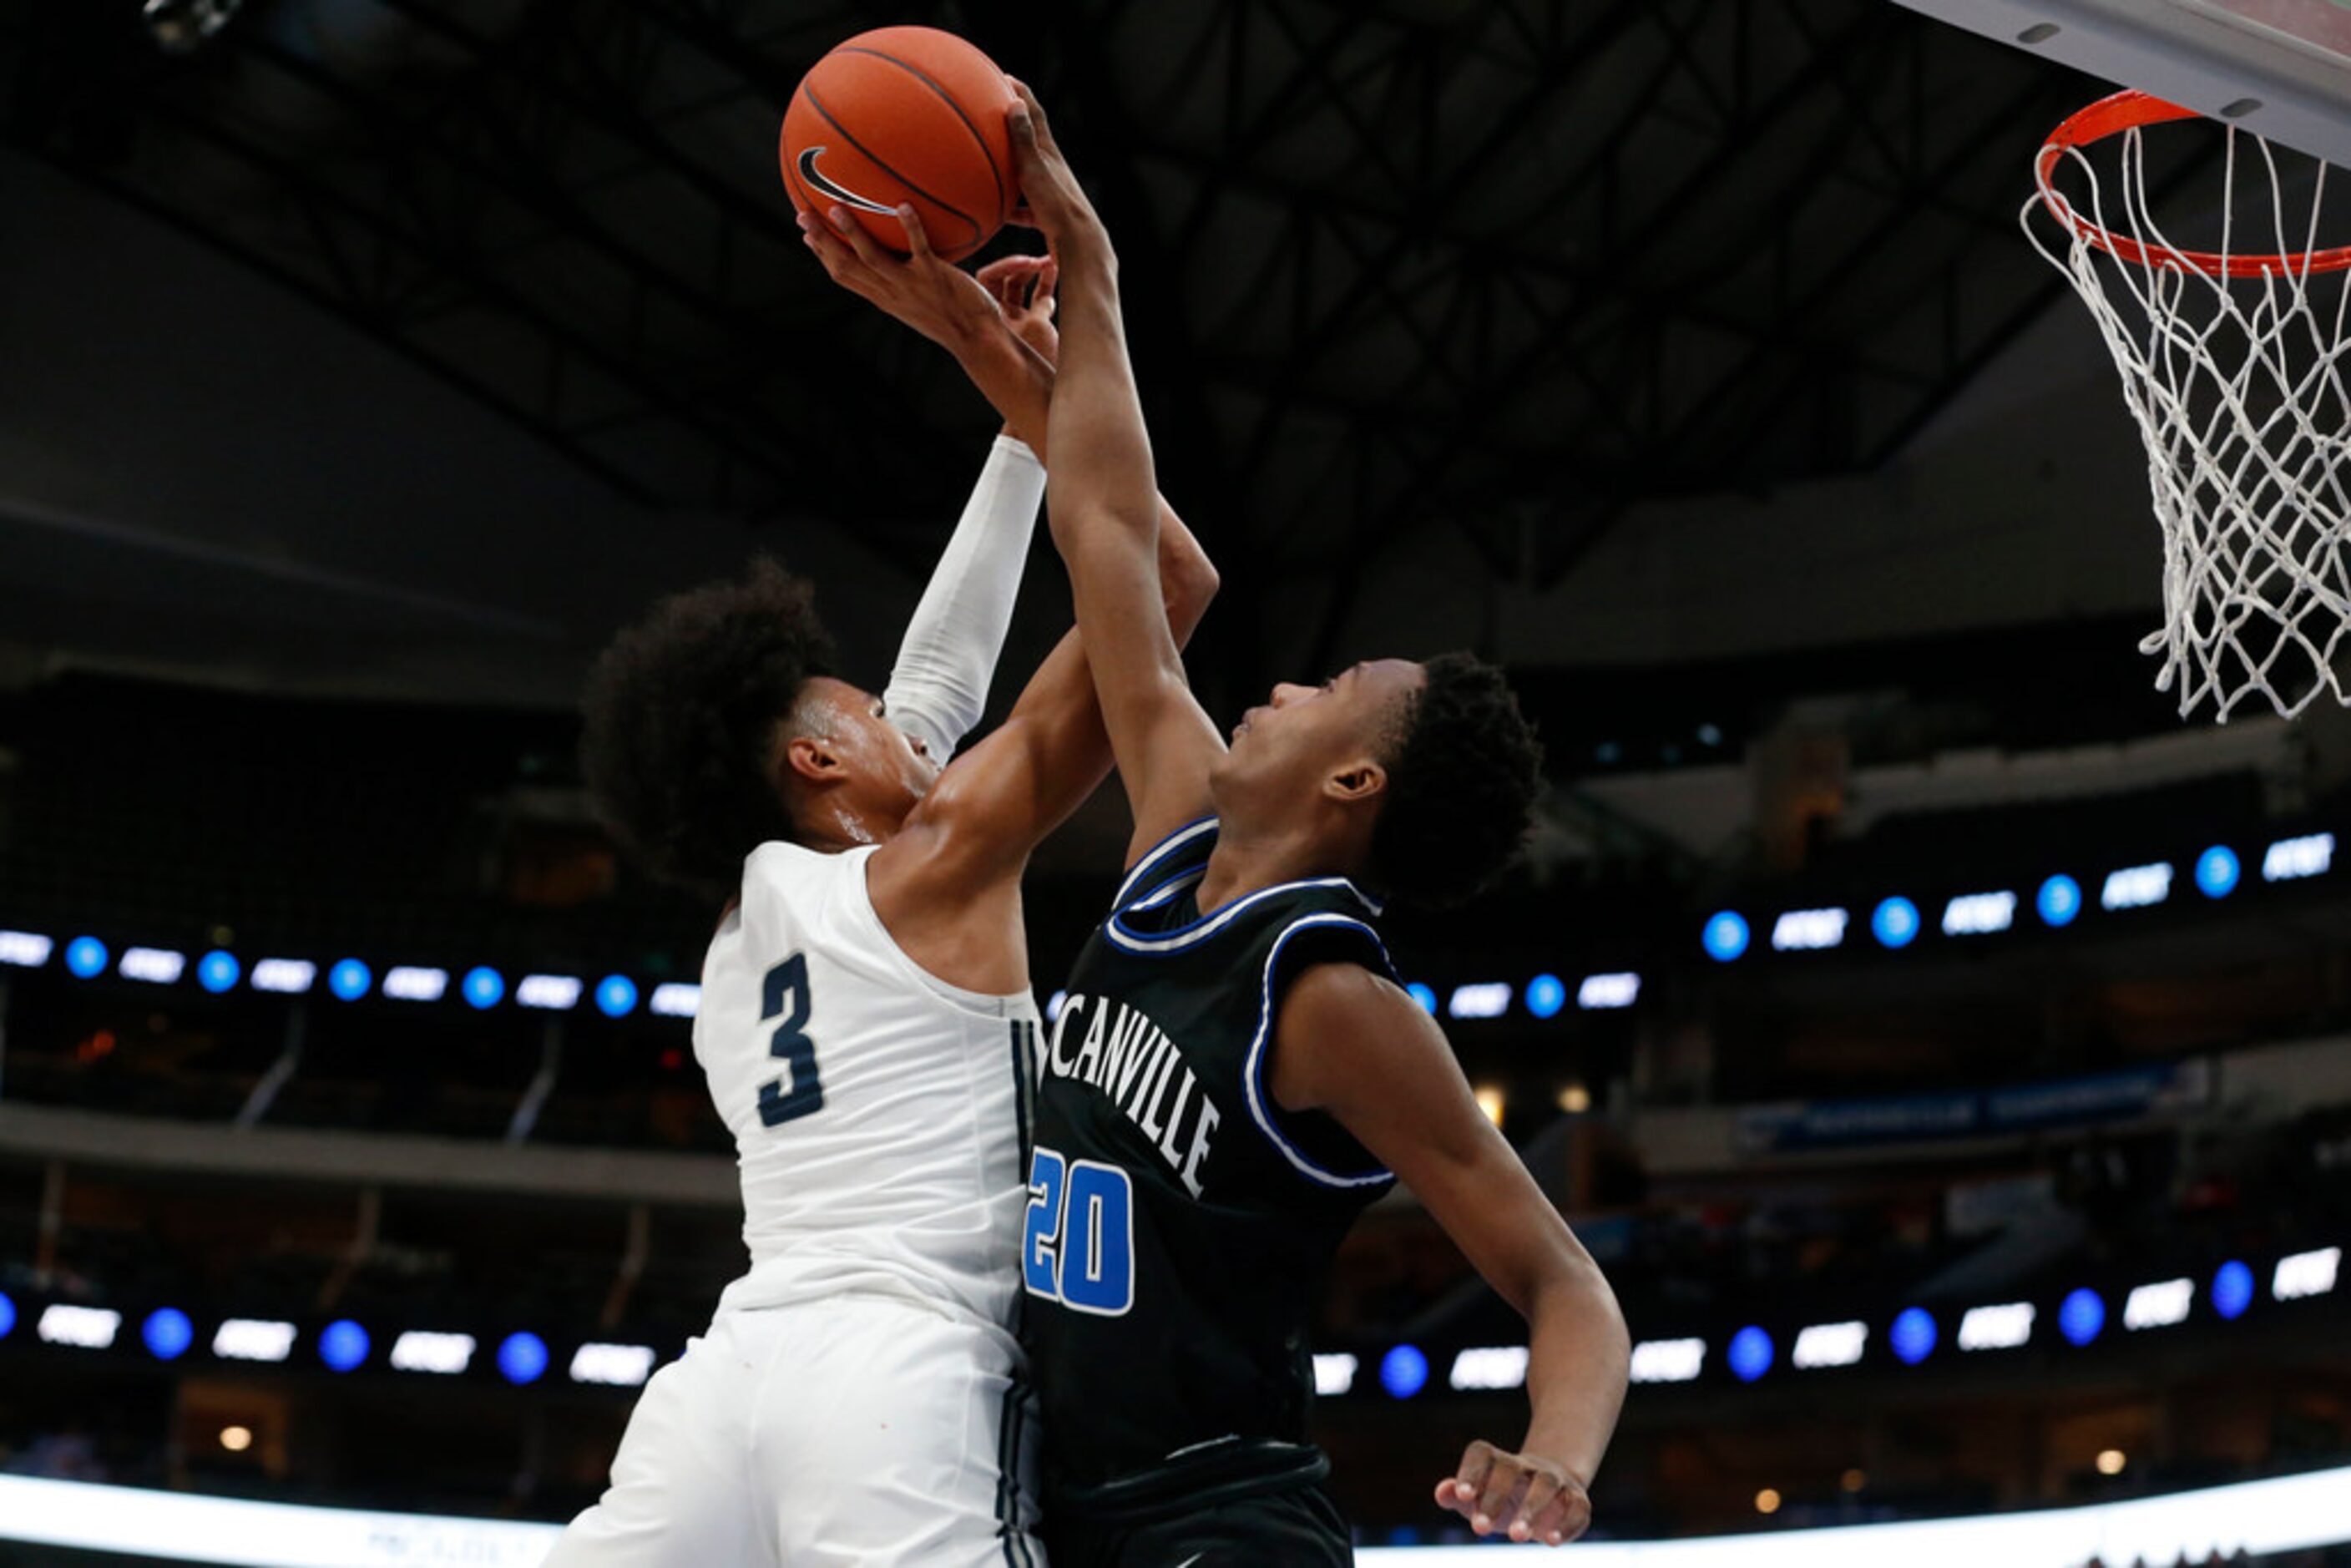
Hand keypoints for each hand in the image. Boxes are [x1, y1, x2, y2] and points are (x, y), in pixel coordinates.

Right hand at [798, 200, 1000, 352]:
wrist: (977, 339)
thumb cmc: (952, 317)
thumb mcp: (919, 301)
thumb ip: (902, 280)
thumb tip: (898, 256)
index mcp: (883, 297)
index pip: (843, 276)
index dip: (822, 255)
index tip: (806, 234)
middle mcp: (891, 293)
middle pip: (845, 266)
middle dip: (822, 241)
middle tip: (802, 214)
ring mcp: (910, 285)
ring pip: (872, 258)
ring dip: (852, 233)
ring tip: (835, 207)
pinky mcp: (934, 277)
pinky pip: (919, 248)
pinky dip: (910, 227)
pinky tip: (902, 205)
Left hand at [976, 253, 1058, 363]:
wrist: (1045, 399)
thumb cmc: (1037, 369)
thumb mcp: (1039, 330)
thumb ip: (1042, 305)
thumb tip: (1047, 284)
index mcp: (989, 318)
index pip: (987, 278)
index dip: (1006, 265)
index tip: (1026, 262)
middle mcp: (1001, 319)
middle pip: (1004, 280)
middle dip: (1022, 265)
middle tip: (1040, 261)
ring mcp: (1018, 324)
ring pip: (1022, 289)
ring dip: (1036, 273)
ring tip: (1051, 262)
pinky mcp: (1036, 331)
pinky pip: (1038, 302)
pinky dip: (1047, 288)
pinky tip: (1059, 277)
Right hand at [1005, 80, 1105, 253]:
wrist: (1079, 245)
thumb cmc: (1058, 207)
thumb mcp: (1035, 171)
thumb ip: (1023, 140)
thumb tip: (1015, 102)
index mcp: (1048, 151)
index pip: (1033, 112)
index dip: (1019, 92)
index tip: (1001, 76)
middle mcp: (1050, 167)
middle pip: (1029, 138)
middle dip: (1011, 123)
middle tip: (991, 109)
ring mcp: (1048, 190)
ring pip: (1023, 172)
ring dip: (1007, 165)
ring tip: (986, 162)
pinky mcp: (1045, 213)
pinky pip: (1020, 204)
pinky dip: (1005, 204)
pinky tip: (990, 211)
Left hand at [1434, 1440, 1591, 1546]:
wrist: (1551, 1489)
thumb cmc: (1503, 1496)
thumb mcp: (1479, 1497)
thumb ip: (1458, 1494)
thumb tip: (1442, 1492)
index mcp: (1498, 1461)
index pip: (1482, 1454)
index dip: (1471, 1472)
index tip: (1463, 1496)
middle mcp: (1527, 1466)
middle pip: (1511, 1470)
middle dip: (1495, 1498)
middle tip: (1480, 1529)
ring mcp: (1555, 1480)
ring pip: (1546, 1485)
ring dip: (1531, 1509)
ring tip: (1516, 1537)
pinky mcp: (1577, 1499)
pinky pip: (1577, 1507)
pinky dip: (1566, 1524)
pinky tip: (1551, 1541)